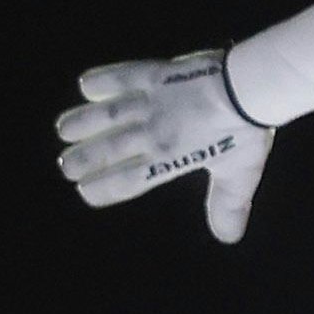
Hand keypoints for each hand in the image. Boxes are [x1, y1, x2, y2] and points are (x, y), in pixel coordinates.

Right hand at [53, 51, 273, 242]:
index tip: (85, 191)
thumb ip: (227, 205)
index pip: (129, 179)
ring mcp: (152, 102)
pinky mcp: (156, 74)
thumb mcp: (239, 175)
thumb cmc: (246, 132)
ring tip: (63, 129)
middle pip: (110, 149)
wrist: (250, 87)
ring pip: (108, 115)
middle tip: (65, 165)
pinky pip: (123, 77)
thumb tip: (228, 238)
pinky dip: (103, 80)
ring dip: (83, 122)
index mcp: (170, 159)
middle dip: (84, 159)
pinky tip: (86, 86)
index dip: (104, 187)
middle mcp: (154, 133)